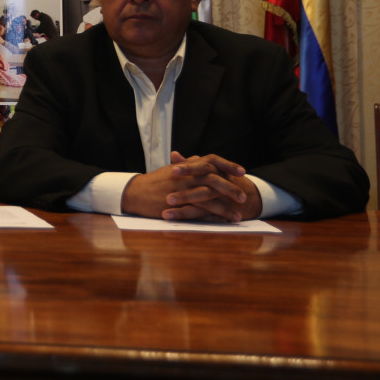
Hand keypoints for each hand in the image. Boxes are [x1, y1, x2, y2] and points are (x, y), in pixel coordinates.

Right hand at [120, 151, 259, 222]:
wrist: (135, 192)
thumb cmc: (153, 182)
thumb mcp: (171, 170)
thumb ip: (187, 164)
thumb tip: (198, 158)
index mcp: (186, 166)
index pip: (211, 160)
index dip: (228, 165)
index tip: (242, 171)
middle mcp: (186, 176)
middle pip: (214, 179)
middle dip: (231, 188)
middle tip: (244, 197)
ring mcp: (182, 189)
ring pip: (209, 196)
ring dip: (225, 207)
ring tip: (238, 215)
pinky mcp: (178, 204)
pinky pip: (199, 210)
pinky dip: (212, 216)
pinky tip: (221, 222)